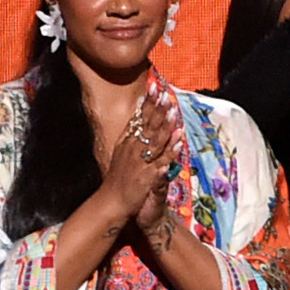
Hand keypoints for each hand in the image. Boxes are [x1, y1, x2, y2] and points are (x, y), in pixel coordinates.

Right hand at [101, 79, 178, 226]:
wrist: (111, 201)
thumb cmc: (118, 177)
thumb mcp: (122, 152)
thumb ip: (130, 134)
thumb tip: (138, 114)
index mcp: (127, 142)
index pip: (138, 119)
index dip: (148, 103)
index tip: (155, 87)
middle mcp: (133, 149)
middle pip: (147, 126)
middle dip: (158, 109)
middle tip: (166, 94)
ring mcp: (140, 162)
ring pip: (155, 140)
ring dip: (165, 125)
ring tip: (173, 111)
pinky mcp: (147, 176)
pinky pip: (161, 161)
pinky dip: (170, 152)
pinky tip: (178, 143)